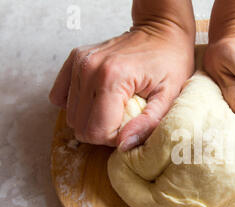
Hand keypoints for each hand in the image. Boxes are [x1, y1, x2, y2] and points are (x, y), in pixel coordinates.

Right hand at [49, 1, 194, 150]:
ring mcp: (79, 63)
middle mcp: (89, 69)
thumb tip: (123, 145)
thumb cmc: (170, 62)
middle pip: (81, 126)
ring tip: (116, 107)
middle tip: (125, 119)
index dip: (114, 138)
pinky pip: (62, 97)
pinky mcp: (75, 60)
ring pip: (71, 115)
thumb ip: (147, 123)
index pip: (96, 131)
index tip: (132, 127)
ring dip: (93, 118)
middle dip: (103, 130)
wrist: (162, 31)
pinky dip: (80, 105)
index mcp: (112, 79)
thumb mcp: (169, 96)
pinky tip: (100, 99)